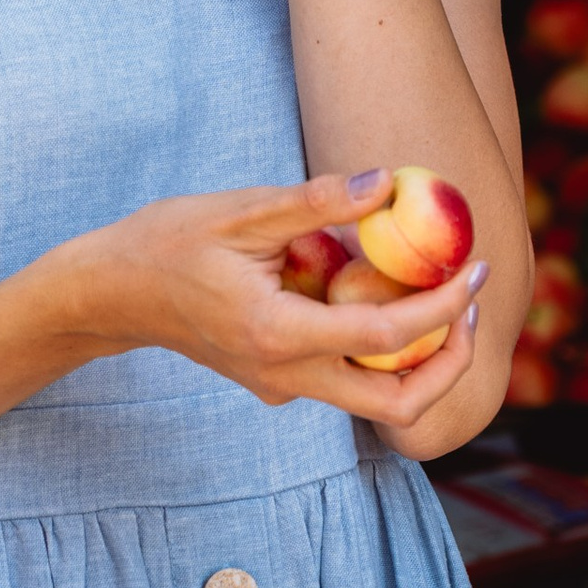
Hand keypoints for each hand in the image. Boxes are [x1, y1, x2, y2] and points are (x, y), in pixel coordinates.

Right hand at [44, 168, 485, 430]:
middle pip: (398, 404)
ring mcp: (281, 386)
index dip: (443, 307)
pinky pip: (347, 380)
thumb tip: (388, 183)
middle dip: (450, 362)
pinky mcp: (278, 382)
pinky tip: (383, 295)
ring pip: (376, 400)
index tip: (475, 271)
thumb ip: (317, 201)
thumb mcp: (240, 210)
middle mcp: (285, 375)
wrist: (112, 294)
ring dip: (420, 359)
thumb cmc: (168, 242)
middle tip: (472, 306)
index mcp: (278, 334)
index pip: (387, 337)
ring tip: (441, 297)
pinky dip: (382, 351)